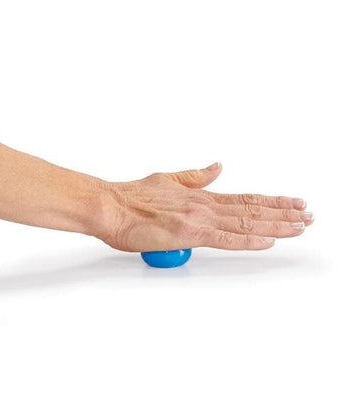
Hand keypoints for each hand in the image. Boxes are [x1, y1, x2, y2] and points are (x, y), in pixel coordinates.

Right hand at [99, 163, 313, 251]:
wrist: (110, 206)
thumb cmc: (132, 198)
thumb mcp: (168, 178)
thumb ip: (196, 176)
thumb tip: (217, 167)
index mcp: (200, 196)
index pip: (245, 198)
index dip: (272, 201)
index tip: (293, 203)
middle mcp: (204, 205)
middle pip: (252, 208)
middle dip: (284, 213)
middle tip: (308, 216)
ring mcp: (198, 218)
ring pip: (245, 220)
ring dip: (276, 224)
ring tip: (300, 226)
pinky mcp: (188, 233)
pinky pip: (225, 238)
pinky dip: (249, 239)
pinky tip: (267, 240)